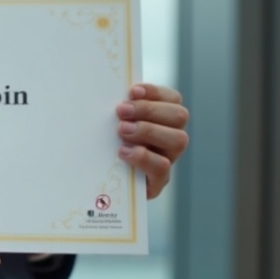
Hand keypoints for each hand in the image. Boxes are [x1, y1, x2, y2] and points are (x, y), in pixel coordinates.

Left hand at [116, 83, 189, 198]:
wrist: (101, 187)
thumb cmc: (105, 146)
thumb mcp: (111, 124)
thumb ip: (118, 110)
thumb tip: (105, 91)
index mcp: (164, 119)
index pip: (172, 99)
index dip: (155, 92)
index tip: (132, 91)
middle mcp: (171, 137)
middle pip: (179, 116)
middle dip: (149, 110)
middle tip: (121, 111)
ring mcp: (168, 160)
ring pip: (178, 140)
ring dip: (148, 131)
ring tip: (122, 130)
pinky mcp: (158, 181)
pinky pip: (163, 167)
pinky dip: (143, 156)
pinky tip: (123, 152)